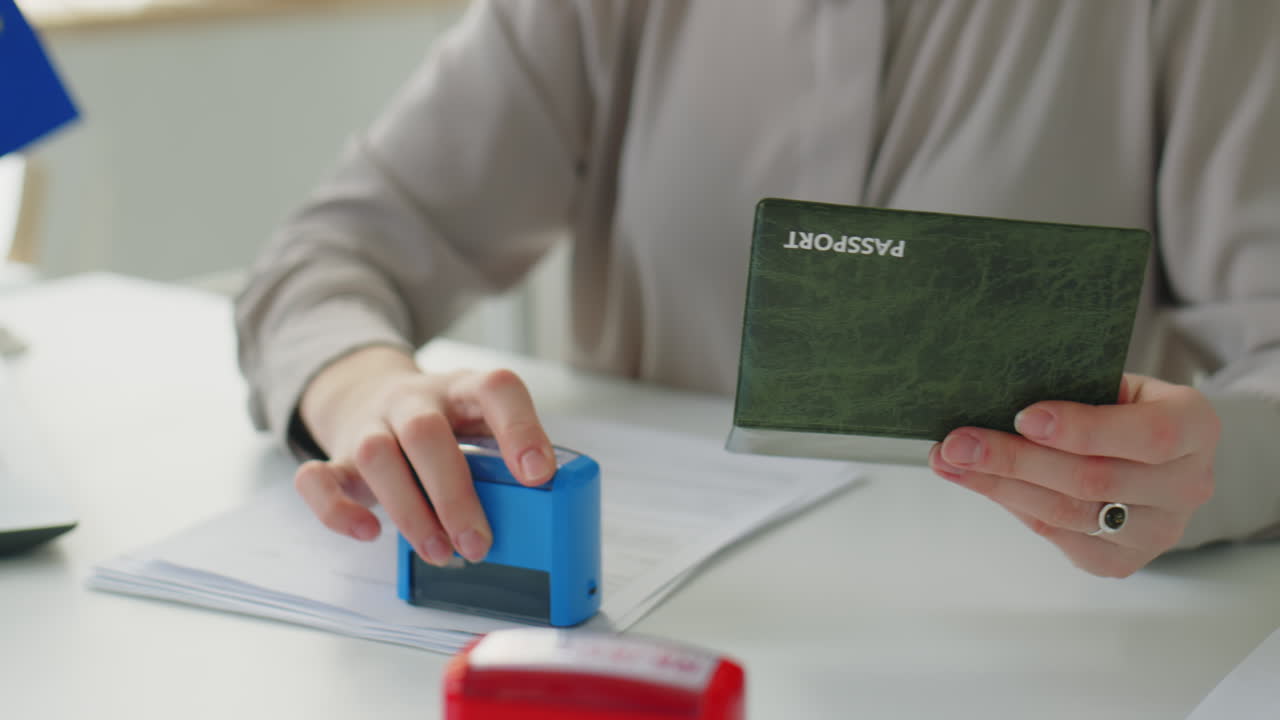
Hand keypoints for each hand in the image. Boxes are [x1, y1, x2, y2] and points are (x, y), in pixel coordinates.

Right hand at [292, 346, 555, 565]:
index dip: (520, 428)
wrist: (370, 394)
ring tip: (438, 553)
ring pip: (376, 454)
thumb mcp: (479, 427)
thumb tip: (542, 521)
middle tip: (478, 544)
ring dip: (409, 511)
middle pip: (426, 432)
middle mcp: (414, 400)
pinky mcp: (337, 457)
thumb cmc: (445, 427)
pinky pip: (317, 477)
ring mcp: (371, 424)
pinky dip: (336, 509)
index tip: (540, 476)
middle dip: (454, 494)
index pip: (496, 389)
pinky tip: (368, 533)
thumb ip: (504, 463)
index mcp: (463, 389)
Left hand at [928, 374, 1220, 576]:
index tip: (1024, 415)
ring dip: (998, 484)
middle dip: (1015, 458)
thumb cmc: (1122, 408)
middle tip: (958, 442)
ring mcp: (1159, 532)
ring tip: (950, 460)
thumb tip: (994, 393)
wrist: (1154, 458)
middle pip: (1093, 479)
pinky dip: (1010, 505)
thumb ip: (1075, 390)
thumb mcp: (1116, 385)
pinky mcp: (1122, 562)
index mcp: (1195, 427)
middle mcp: (1187, 485)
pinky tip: (975, 481)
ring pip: (1067, 513)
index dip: (1084, 429)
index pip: (1147, 435)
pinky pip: (1057, 536)